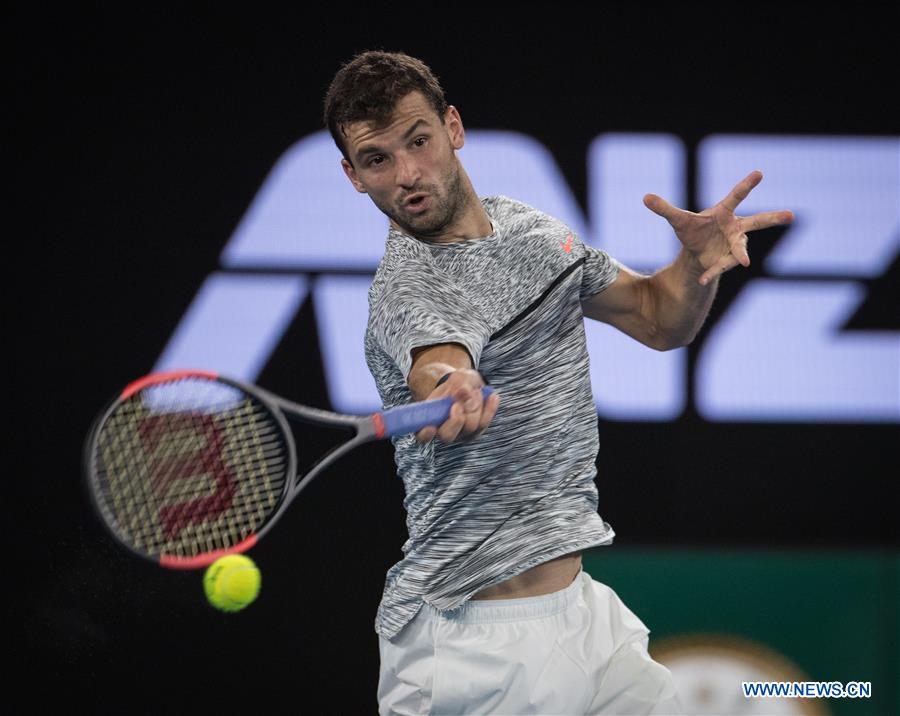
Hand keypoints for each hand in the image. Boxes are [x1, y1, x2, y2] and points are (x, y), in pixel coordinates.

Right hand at [415, 369, 500, 443]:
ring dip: (474, 405)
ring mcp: (461, 434)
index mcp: (428, 421)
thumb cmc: (453, 385)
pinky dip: (490, 408)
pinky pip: (485, 422)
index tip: (431, 427)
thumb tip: (463, 393)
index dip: (424, 434)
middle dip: (456, 416)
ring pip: (470, 427)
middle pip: (449, 434)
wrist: (464, 386)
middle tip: (461, 396)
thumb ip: (457, 384)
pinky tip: (492, 397)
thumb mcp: (454, 379)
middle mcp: (443, 432)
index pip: (421, 436)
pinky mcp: (477, 430)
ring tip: (474, 390)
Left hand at [643, 170, 793, 285]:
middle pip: (757, 221)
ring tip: (745, 261)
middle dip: (773, 218)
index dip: (747, 184)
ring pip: (743, 249)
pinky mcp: (726, 261)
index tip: (759, 172)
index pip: (737, 195)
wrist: (697, 249)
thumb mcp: (678, 220)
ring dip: (743, 255)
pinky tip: (702, 280)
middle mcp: (735, 228)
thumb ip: (664, 209)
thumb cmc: (693, 229)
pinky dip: (711, 273)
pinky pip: (721, 267)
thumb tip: (645, 197)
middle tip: (791, 215)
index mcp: (725, 212)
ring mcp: (734, 245)